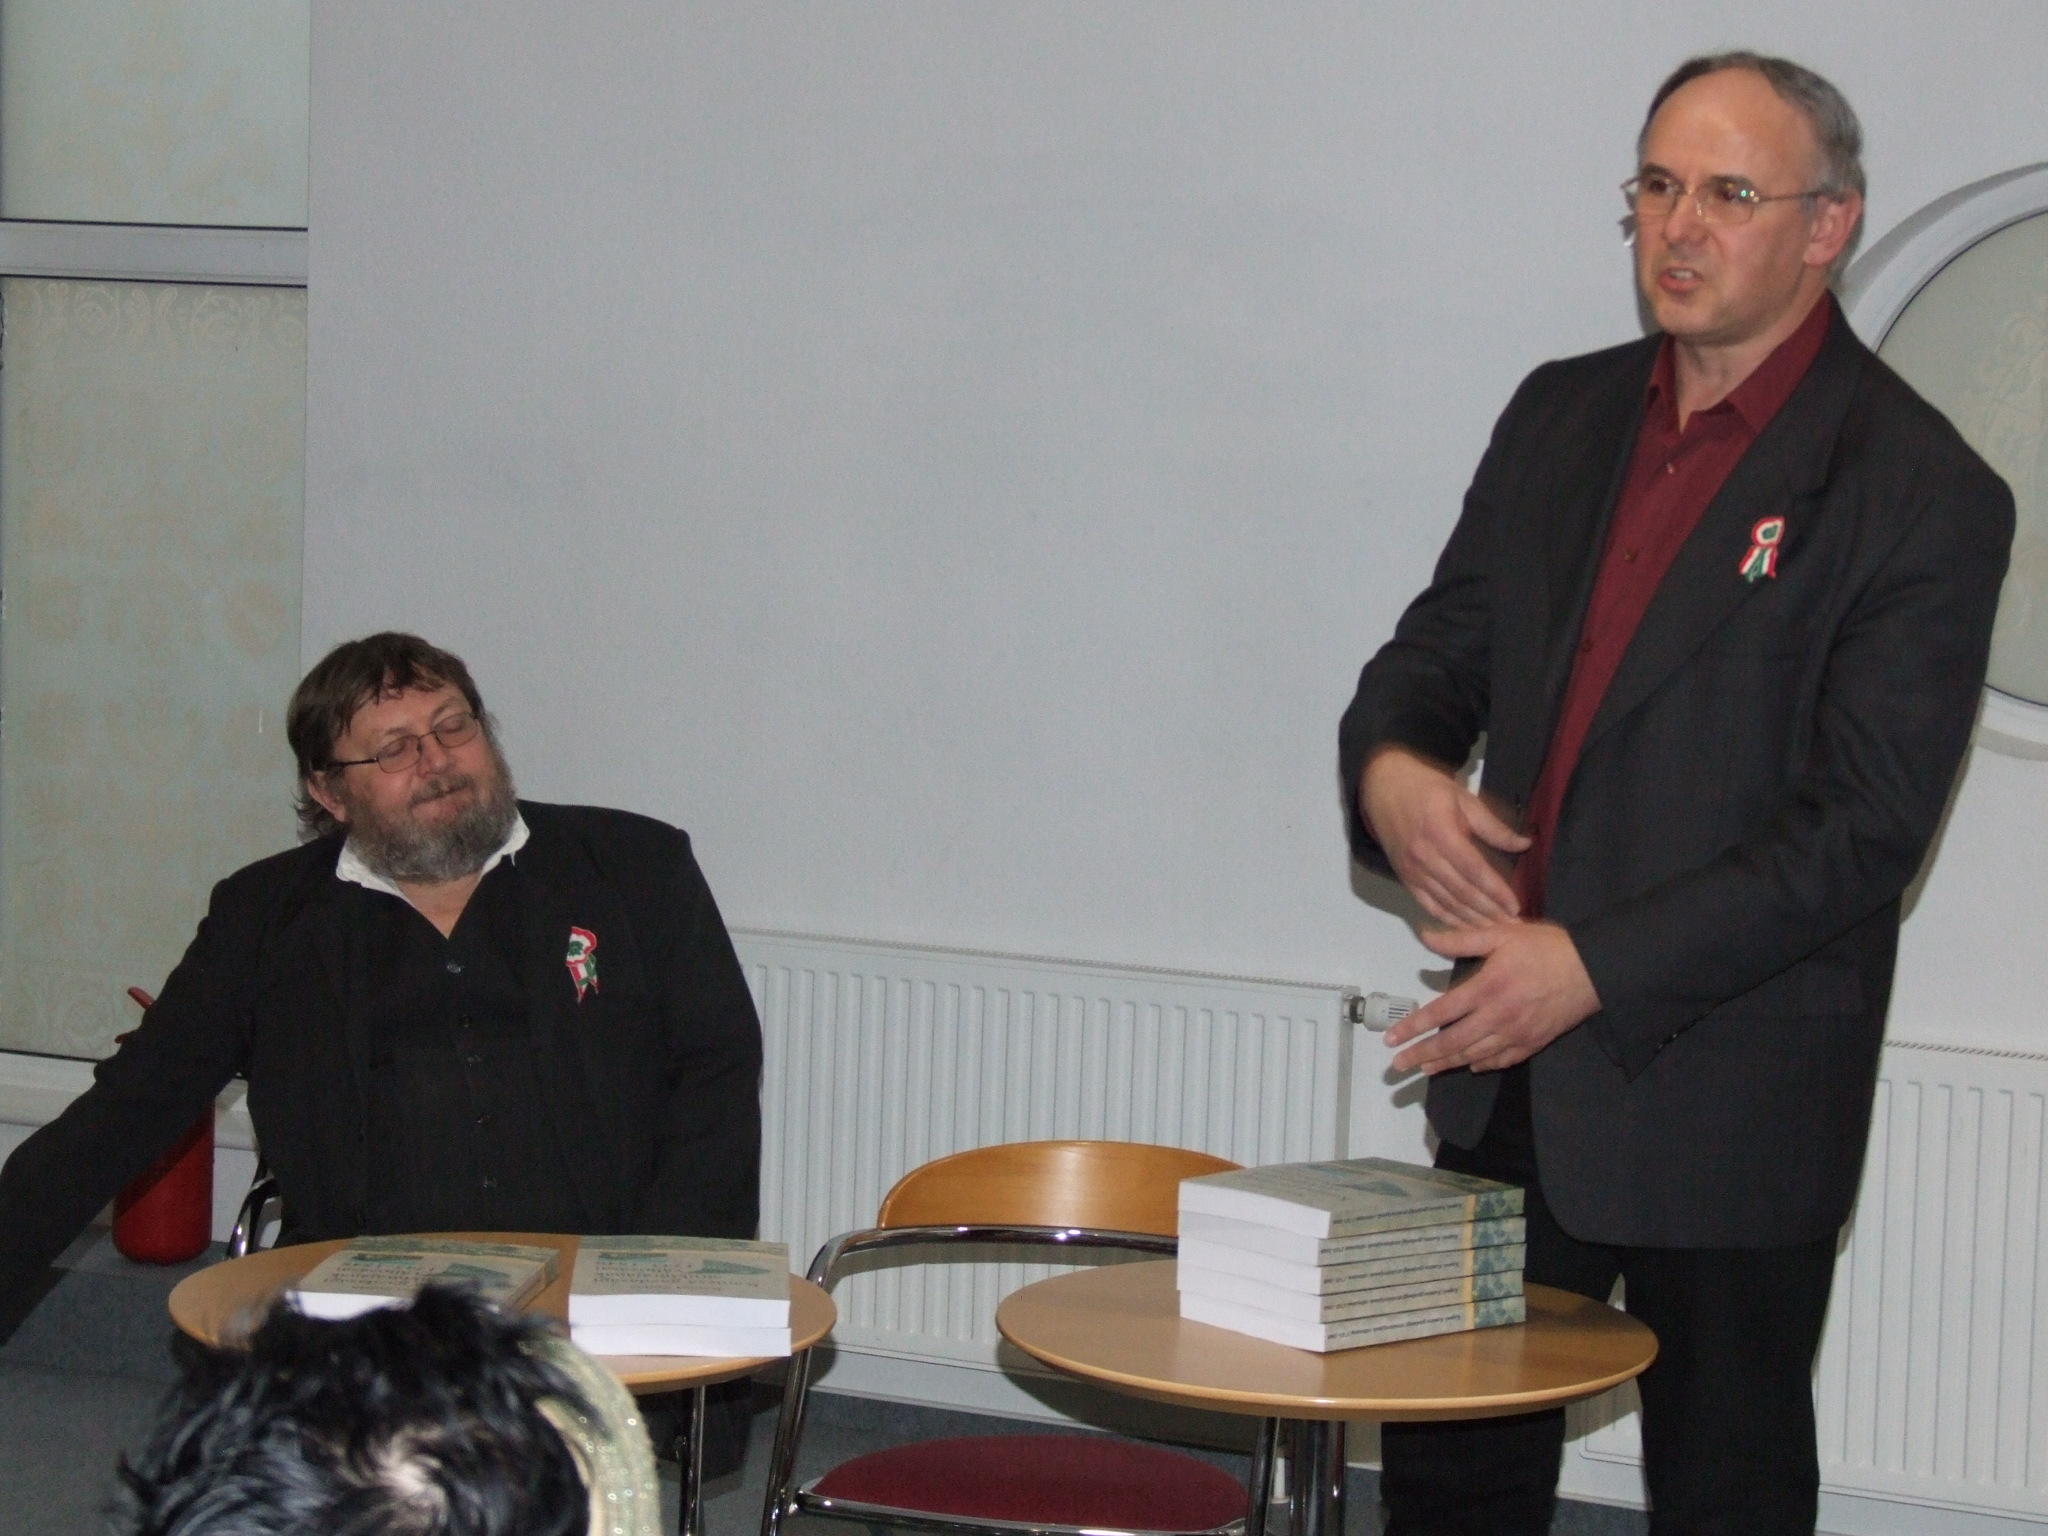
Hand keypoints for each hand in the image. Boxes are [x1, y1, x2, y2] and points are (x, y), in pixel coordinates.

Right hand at [1360, 748, 1530, 926]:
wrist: (1383, 789)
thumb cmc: (1427, 789)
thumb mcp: (1463, 798)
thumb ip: (1493, 826)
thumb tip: (1524, 844)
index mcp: (1440, 832)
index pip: (1474, 869)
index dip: (1495, 890)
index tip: (1515, 905)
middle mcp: (1424, 856)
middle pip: (1461, 891)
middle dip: (1488, 910)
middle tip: (1512, 922)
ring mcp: (1412, 870)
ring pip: (1446, 902)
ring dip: (1472, 919)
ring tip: (1495, 928)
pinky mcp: (1405, 878)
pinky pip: (1428, 904)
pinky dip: (1448, 919)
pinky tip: (1466, 926)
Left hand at [1383, 921, 1599, 1074]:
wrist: (1595, 970)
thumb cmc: (1548, 948)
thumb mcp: (1502, 934)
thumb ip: (1461, 938)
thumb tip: (1425, 935)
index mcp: (1486, 988)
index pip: (1440, 1013)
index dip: (1413, 1027)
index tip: (1391, 1039)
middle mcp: (1497, 1017)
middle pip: (1451, 1043)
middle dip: (1421, 1055)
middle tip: (1398, 1066)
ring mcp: (1516, 1034)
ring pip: (1474, 1055)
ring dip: (1446, 1064)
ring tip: (1425, 1068)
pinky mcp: (1533, 1043)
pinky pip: (1502, 1060)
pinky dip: (1482, 1065)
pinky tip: (1470, 1065)